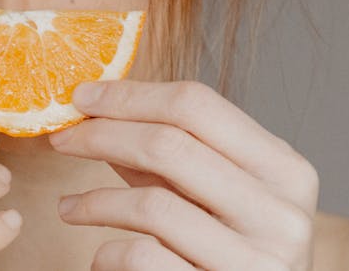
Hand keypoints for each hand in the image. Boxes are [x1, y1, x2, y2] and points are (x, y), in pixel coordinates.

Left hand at [47, 79, 318, 269]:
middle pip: (169, 146)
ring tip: (68, 208)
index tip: (82, 96)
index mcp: (286, 171)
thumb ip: (170, 155)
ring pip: (152, 205)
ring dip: (94, 201)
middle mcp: (281, 215)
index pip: (197, 106)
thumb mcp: (217, 197)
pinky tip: (100, 256)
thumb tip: (97, 108)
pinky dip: (108, 253)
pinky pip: (143, 258)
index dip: (129, 96)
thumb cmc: (234, 253)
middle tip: (62, 140)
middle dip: (102, 136)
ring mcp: (257, 262)